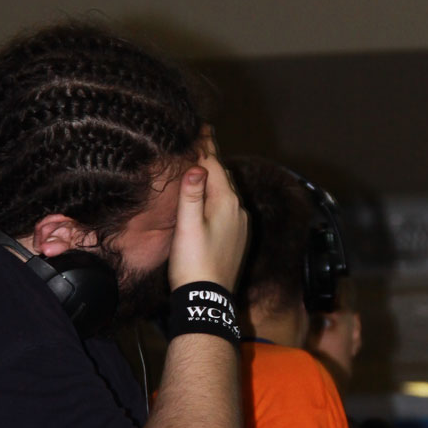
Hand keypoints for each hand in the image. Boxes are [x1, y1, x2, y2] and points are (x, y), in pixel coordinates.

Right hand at [168, 129, 247, 291]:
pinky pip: (227, 207)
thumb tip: (197, 166)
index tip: (202, 127)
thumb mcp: (188, 226)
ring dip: (215, 177)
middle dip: (211, 159)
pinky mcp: (236, 239)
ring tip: (203, 163)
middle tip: (201, 139)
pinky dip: (217, 195)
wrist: (206, 299)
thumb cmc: (194, 263)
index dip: (206, 146)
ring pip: (226, 192)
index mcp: (227, 203)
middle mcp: (239, 211)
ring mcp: (240, 226)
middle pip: (224, 177)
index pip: (216, 166)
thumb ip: (191, 195)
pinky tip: (209, 197)